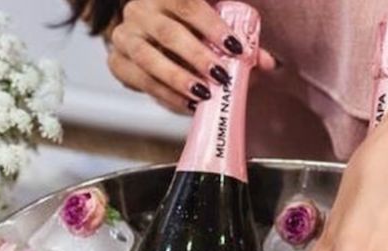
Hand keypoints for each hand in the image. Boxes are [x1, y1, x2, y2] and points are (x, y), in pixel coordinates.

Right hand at [107, 0, 275, 113]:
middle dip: (197, 56)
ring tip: (203, 94)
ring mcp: (125, 35)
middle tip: (221, 76)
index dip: (212, 25)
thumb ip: (240, 45)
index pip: (188, 3)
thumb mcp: (215, 32)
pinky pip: (141, 81)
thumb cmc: (190, 34)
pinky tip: (189, 103)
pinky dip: (167, 95)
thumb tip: (269, 63)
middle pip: (169, 32)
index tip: (236, 48)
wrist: (151, 43)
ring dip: (179, 79)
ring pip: (149, 57)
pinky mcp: (117, 62)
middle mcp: (141, 9)